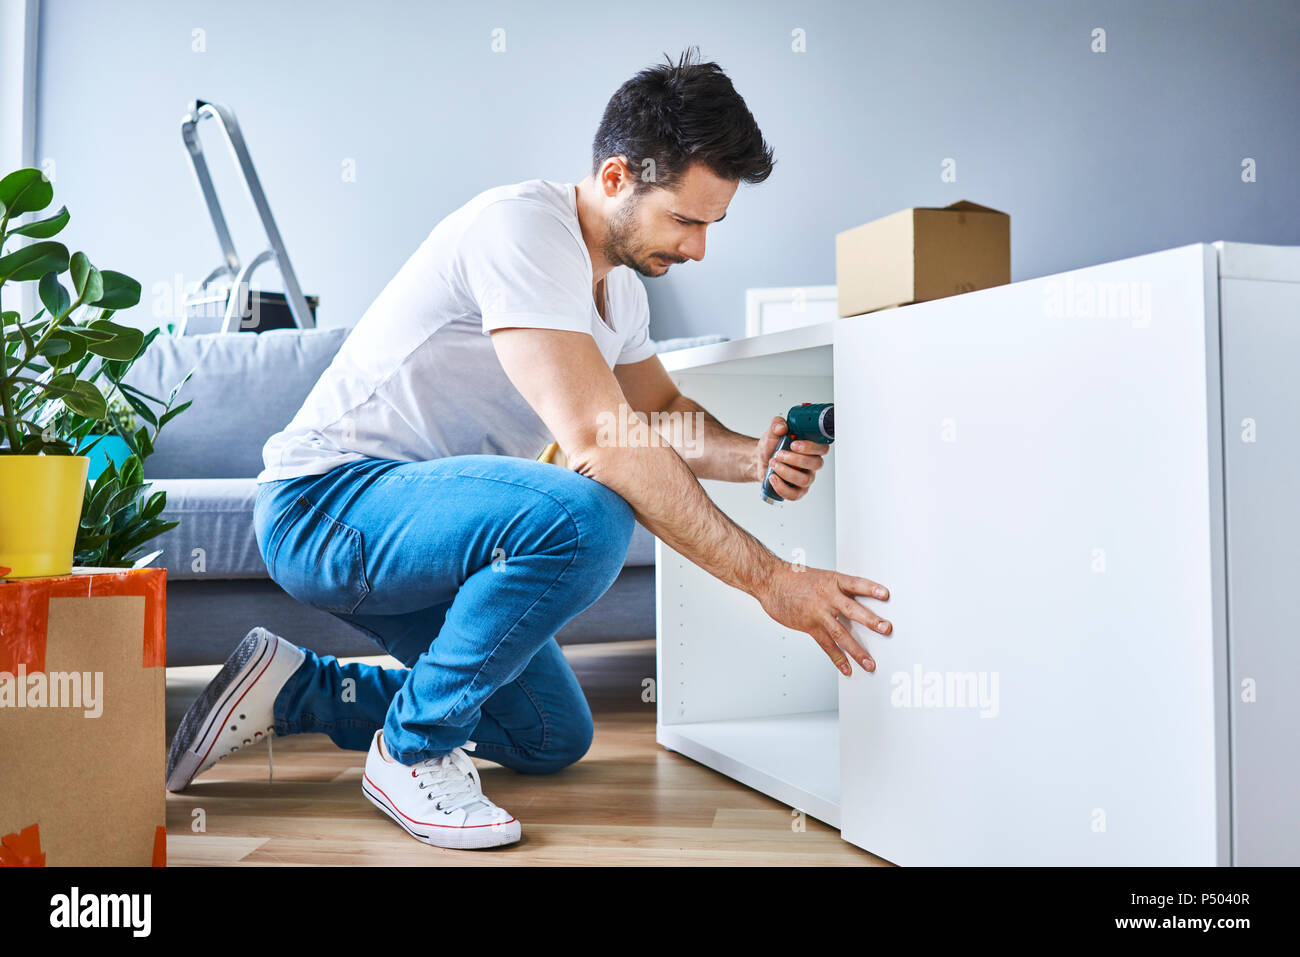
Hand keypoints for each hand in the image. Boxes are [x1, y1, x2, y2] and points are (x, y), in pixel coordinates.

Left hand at [754, 415, 829, 500]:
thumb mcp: (772, 432)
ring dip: (786, 472)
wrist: (758, 460)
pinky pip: (794, 494)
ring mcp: (805, 479)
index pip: (822, 449)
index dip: (811, 447)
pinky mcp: (796, 491)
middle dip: (795, 459)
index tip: (794, 444)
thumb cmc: (771, 446)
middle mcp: (811, 464)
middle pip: (816, 464)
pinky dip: (782, 487)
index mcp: (810, 449)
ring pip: (804, 480)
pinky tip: (773, 478)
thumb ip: (777, 424)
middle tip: (779, 454)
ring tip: (773, 464)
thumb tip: (782, 427)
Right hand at [757, 563, 890, 674]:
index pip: (855, 584)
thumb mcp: (820, 577)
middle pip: (852, 610)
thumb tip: (856, 599)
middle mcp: (827, 597)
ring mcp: (818, 613)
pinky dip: (837, 658)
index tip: (886, 595)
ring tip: (869, 662)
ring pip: (840, 633)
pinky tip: (846, 668)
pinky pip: (826, 645)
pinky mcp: (810, 626)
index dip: (871, 588)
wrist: (771, 581)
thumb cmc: (794, 578)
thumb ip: (838, 589)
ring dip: (857, 650)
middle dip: (870, 620)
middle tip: (885, 629)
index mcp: (833, 581)